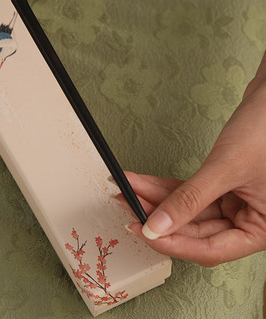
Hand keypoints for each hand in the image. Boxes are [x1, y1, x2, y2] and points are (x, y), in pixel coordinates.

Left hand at [118, 51, 265, 266]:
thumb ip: (191, 199)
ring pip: (187, 209)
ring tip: (129, 190)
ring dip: (156, 199)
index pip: (209, 249)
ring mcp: (232, 202)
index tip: (144, 231)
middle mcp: (247, 219)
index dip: (173, 242)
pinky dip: (165, 187)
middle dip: (158, 216)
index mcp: (260, 229)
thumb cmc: (265, 131)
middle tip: (130, 205)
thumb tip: (158, 225)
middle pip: (193, 229)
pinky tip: (143, 183)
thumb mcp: (226, 169)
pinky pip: (188, 192)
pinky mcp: (220, 185)